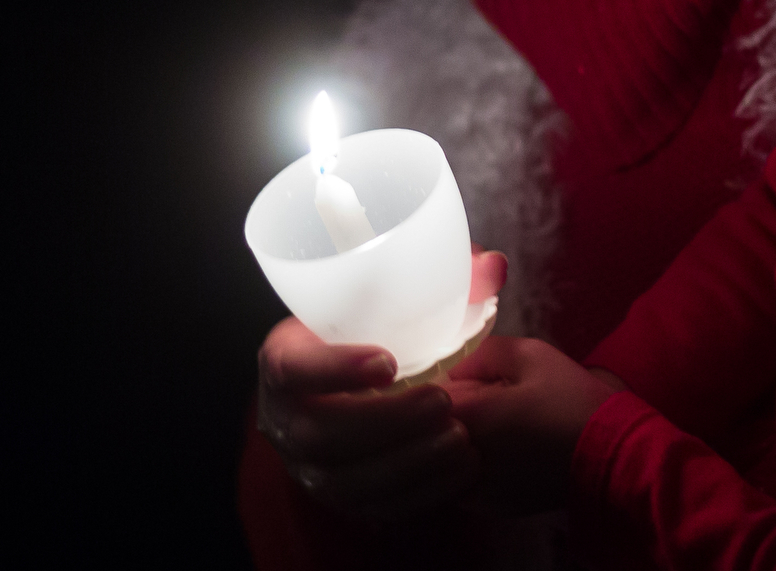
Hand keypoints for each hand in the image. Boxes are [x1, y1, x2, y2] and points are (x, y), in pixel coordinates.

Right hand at [253, 248, 507, 519]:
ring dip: (406, 462)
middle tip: (442, 400)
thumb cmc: (374, 333)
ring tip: (459, 438)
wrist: (361, 383)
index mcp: (282, 360)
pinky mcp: (340, 497)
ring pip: (345, 479)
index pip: (288, 369)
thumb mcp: (393, 301)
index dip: (332, 369)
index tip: (388, 360)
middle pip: (318, 433)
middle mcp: (283, 419)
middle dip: (384, 421)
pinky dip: (418, 493)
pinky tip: (458, 470)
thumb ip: (446, 278)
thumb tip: (493, 266)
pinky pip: (371, 509)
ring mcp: (307, 466)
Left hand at [444, 338, 621, 515]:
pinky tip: (509, 454)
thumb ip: (480, 354)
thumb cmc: (570, 401)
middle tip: (491, 403)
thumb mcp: (529, 354)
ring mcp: (471, 491)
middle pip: (428, 430)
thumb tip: (455, 370)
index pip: (420, 395)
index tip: (474, 381)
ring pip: (443, 458)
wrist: (612, 458)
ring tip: (502, 429)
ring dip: (459, 441)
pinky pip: (463, 480)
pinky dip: (474, 465)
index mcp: (463, 417)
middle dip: (449, 413)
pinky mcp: (487, 508)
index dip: (445, 381)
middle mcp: (457, 461)